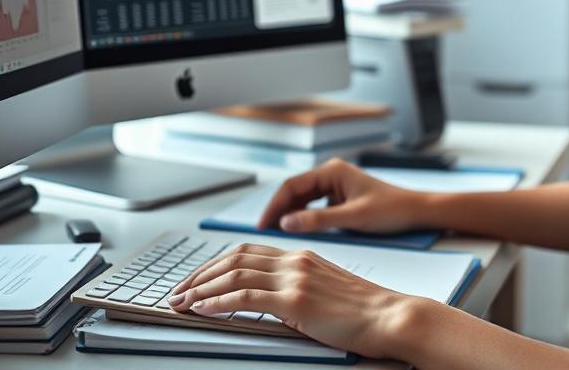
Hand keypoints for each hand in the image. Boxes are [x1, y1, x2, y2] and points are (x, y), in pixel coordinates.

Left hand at [168, 242, 425, 357]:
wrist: (390, 316)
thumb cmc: (364, 310)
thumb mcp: (325, 289)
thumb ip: (297, 286)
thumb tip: (268, 300)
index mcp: (301, 256)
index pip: (247, 251)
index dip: (216, 264)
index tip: (197, 279)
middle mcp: (295, 260)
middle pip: (234, 258)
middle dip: (200, 274)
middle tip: (179, 290)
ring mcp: (295, 278)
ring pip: (234, 275)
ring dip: (201, 288)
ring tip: (182, 302)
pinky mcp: (296, 300)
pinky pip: (246, 297)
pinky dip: (218, 302)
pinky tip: (204, 309)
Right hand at [257, 158, 428, 234]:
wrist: (416, 212)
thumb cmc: (390, 210)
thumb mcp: (353, 218)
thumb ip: (318, 220)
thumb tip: (286, 223)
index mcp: (332, 171)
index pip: (292, 185)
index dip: (274, 205)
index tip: (262, 224)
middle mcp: (331, 174)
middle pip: (295, 191)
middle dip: (279, 210)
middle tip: (263, 232)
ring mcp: (336, 186)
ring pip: (303, 199)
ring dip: (290, 214)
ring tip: (276, 233)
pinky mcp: (340, 198)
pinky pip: (314, 206)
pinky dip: (304, 218)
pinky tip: (298, 231)